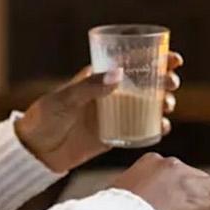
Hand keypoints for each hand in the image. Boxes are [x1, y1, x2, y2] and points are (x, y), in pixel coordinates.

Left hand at [14, 53, 184, 172]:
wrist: (35, 152)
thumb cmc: (45, 118)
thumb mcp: (65, 99)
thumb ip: (90, 87)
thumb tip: (120, 74)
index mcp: (99, 76)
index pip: (132, 61)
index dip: (156, 57)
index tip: (173, 58)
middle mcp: (111, 93)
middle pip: (147, 82)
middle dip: (165, 80)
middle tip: (171, 84)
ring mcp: (114, 114)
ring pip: (148, 105)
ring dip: (164, 103)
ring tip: (167, 106)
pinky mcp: (115, 135)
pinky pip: (141, 129)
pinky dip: (155, 128)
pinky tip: (162, 128)